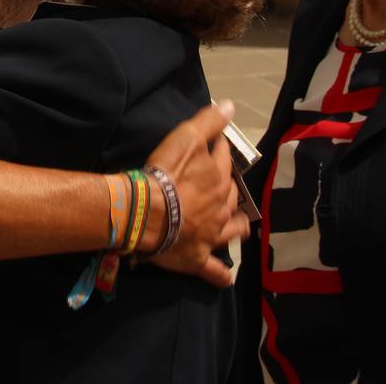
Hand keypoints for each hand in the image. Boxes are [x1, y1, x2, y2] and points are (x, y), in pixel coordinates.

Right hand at [145, 101, 247, 287]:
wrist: (147, 213)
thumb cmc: (164, 174)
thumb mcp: (185, 138)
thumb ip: (208, 122)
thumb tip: (231, 106)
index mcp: (218, 179)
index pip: (224, 160)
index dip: (220, 151)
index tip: (216, 147)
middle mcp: (221, 208)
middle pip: (232, 197)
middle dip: (231, 190)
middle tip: (223, 186)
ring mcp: (212, 235)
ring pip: (232, 232)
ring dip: (236, 228)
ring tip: (238, 226)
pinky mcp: (198, 258)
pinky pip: (213, 271)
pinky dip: (220, 275)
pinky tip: (225, 278)